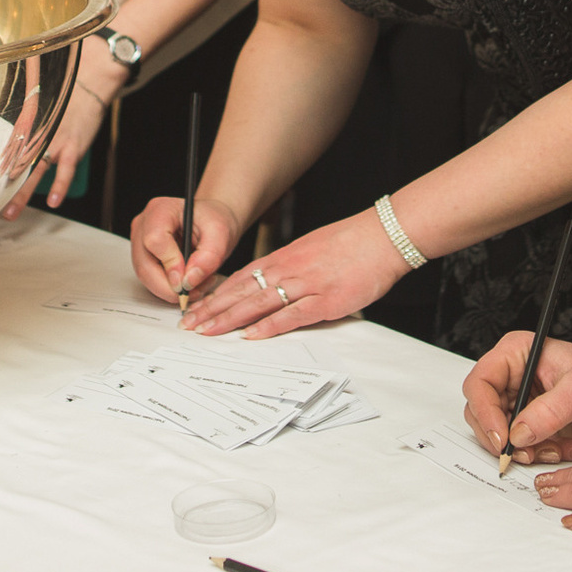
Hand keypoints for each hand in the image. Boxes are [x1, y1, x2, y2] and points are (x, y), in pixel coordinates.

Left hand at [7, 42, 126, 216]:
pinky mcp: (73, 146)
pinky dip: (59, 186)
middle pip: (14, 166)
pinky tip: (54, 202)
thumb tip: (15, 140)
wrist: (90, 83)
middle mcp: (36, 136)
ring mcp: (54, 142)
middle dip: (1, 189)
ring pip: (33, 172)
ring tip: (10, 213)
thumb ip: (31, 125)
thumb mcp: (43, 109)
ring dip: (22, 194)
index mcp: (28, 127)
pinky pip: (65, 170)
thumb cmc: (67, 97)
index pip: (6, 152)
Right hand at [132, 191, 242, 307]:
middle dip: (168, 286)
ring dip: (169, 289)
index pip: (155, 240)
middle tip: (192, 292)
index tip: (187, 278)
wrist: (210, 222)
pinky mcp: (143, 256)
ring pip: (145, 275)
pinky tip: (187, 284)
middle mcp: (144, 224)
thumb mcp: (221, 234)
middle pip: (144, 263)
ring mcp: (140, 241)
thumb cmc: (213, 221)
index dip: (171, 264)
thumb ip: (209, 256)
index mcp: (161, 210)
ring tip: (196, 286)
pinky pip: (149, 279)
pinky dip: (168, 288)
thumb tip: (189, 281)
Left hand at [177, 208, 407, 339]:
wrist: (383, 236)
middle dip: (213, 308)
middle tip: (189, 324)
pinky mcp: (325, 300)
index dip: (216, 294)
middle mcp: (289, 269)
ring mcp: (306, 284)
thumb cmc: (352, 242)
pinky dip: (270, 326)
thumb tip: (273, 282)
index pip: (240, 277)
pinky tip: (251, 335)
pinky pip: (292, 315)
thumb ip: (291, 265)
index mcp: (284, 256)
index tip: (196, 306)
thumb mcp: (312, 248)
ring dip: (230, 318)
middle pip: (241, 291)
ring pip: (258, 302)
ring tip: (207, 332)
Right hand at [462, 335, 571, 466]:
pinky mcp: (533, 424)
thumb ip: (548, 411)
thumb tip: (517, 434)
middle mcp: (513, 377)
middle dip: (503, 439)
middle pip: (482, 413)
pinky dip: (542, 454)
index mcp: (516, 354)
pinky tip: (568, 448)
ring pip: (501, 435)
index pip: (480, 383)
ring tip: (558, 449)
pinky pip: (523, 447)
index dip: (484, 413)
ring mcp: (521, 402)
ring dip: (526, 450)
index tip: (502, 440)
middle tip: (525, 454)